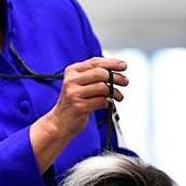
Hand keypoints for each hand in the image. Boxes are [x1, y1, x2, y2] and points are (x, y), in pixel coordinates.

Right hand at [30, 57, 127, 172]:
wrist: (60, 122)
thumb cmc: (73, 103)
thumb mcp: (79, 84)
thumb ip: (93, 75)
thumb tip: (116, 70)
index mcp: (72, 71)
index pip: (95, 62)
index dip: (112, 63)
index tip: (123, 66)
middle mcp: (71, 80)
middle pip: (100, 73)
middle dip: (116, 77)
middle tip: (124, 81)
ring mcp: (74, 93)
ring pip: (102, 87)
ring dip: (114, 92)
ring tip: (117, 96)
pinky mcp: (79, 106)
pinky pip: (101, 101)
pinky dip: (108, 102)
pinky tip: (108, 104)